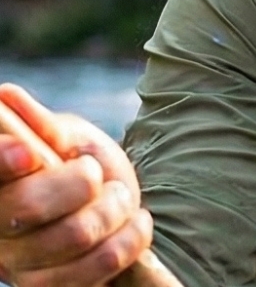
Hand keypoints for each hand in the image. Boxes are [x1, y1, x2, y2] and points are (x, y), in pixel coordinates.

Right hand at [0, 84, 168, 286]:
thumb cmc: (81, 161)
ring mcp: (20, 265)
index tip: (27, 154)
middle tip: (96, 173)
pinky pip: (97, 267)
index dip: (2, 161)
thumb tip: (5, 96)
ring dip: (114, 208)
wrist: (113, 201)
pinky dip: (129, 238)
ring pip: (74, 236)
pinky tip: (133, 223)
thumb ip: (41, 126)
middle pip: (30, 207)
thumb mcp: (67, 136)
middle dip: (82, 182)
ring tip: (119, 197)